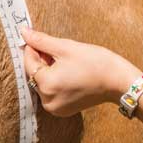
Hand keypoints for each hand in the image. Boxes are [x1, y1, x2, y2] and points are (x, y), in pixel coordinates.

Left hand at [20, 27, 142, 117]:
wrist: (118, 81)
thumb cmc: (96, 63)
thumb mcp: (67, 47)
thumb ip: (42, 41)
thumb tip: (23, 32)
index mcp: (47, 84)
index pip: (28, 63)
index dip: (32, 48)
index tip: (37, 38)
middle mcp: (47, 100)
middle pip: (34, 75)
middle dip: (41, 60)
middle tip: (54, 47)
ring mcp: (55, 108)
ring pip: (42, 84)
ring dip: (47, 70)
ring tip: (63, 60)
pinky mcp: (62, 110)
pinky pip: (51, 92)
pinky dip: (54, 81)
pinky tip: (67, 71)